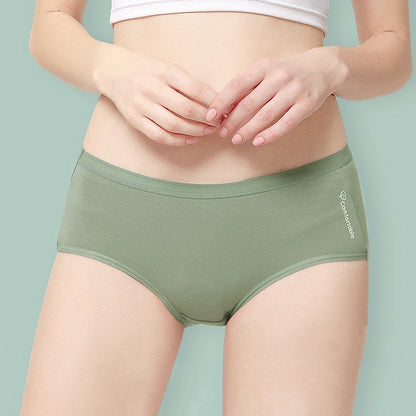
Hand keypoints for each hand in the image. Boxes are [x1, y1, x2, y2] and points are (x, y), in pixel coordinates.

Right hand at [96, 44, 220, 145]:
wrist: (113, 71)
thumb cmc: (147, 70)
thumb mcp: (167, 68)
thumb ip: (187, 83)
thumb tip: (215, 102)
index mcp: (164, 71)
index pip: (196, 89)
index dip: (213, 102)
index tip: (224, 109)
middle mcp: (151, 88)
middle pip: (186, 109)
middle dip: (207, 119)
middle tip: (219, 123)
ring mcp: (141, 105)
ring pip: (174, 125)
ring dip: (195, 131)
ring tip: (207, 131)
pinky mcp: (134, 120)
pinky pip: (159, 136)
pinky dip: (178, 140)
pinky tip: (190, 139)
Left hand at [205, 46, 340, 145]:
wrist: (323, 68)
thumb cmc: (286, 72)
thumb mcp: (266, 70)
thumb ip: (248, 86)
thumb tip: (224, 107)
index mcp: (264, 67)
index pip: (237, 85)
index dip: (221, 102)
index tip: (210, 116)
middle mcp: (279, 77)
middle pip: (249, 103)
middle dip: (232, 120)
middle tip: (222, 133)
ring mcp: (294, 91)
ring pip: (265, 116)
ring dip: (248, 130)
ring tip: (236, 140)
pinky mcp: (306, 105)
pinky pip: (285, 124)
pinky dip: (269, 135)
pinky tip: (257, 142)